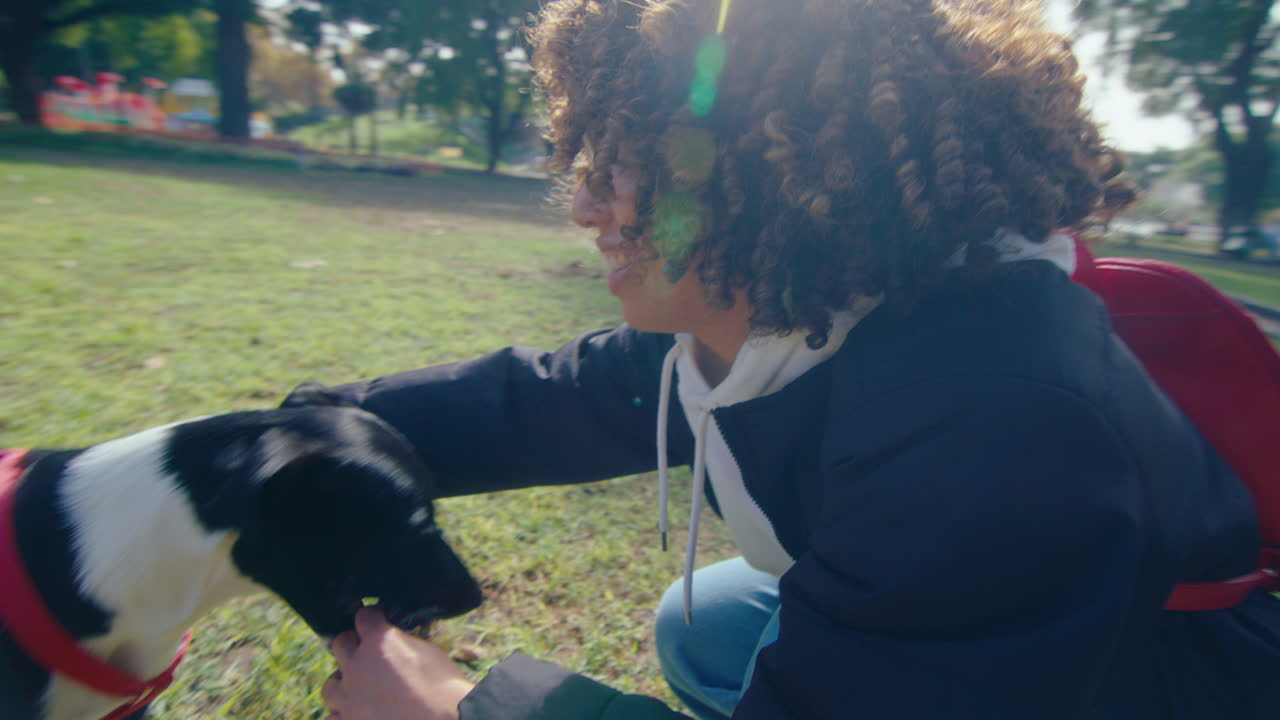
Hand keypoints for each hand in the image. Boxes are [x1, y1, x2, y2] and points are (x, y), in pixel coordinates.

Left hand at [321, 606, 475, 719]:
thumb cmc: (444, 686)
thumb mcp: (428, 650)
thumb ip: (404, 641)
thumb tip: (398, 640)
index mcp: (378, 641)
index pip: (364, 616)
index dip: (373, 616)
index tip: (379, 620)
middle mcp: (357, 665)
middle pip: (341, 644)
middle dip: (354, 645)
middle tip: (367, 652)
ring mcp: (349, 697)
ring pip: (331, 685)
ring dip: (343, 682)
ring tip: (358, 687)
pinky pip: (333, 716)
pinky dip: (343, 713)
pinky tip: (357, 712)